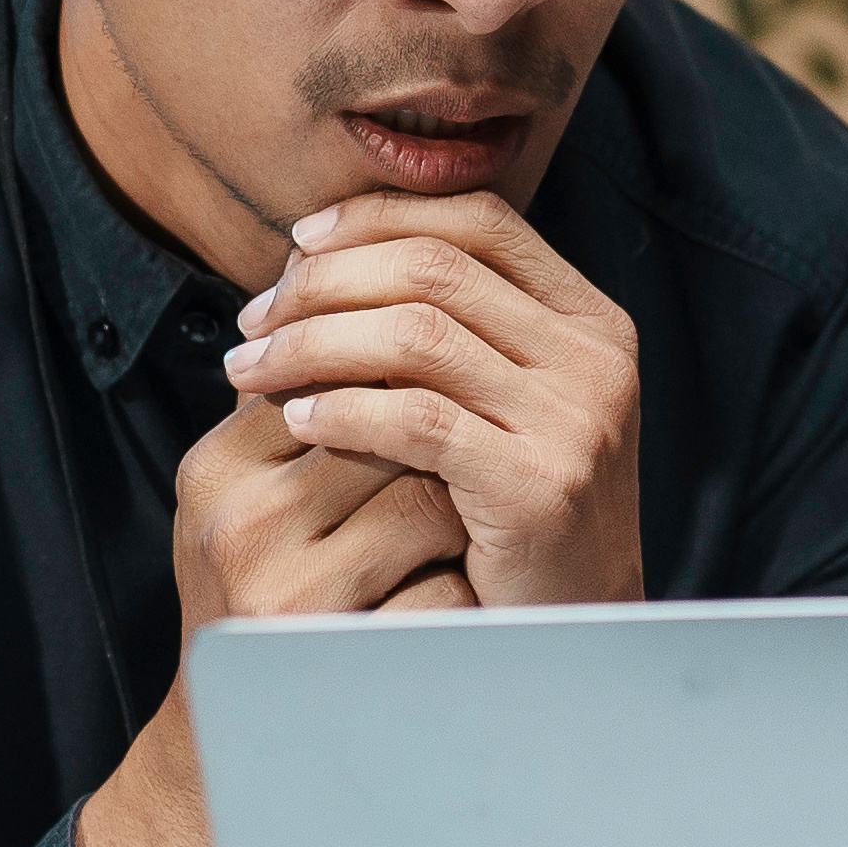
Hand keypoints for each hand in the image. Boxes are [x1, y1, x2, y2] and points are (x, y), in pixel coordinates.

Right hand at [77, 401, 469, 846]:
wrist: (241, 740)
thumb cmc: (271, 603)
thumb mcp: (257, 506)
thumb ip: (301, 421)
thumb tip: (397, 317)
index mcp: (217, 470)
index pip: (339, 379)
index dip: (405, 397)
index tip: (439, 420)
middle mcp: (239, 523)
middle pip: (391, 431)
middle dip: (443, 451)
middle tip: (471, 477)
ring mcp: (283, 593)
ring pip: (428, 503)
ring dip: (466, 518)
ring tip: (464, 539)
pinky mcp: (340, 658)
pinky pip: (447, 593)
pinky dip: (468, 594)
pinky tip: (460, 606)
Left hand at [228, 192, 644, 610]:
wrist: (573, 627)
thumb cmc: (513, 513)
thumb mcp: (501, 402)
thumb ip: (447, 331)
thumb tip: (317, 260)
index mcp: (588, 321)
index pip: (480, 222)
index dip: (379, 219)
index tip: (298, 244)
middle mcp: (594, 358)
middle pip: (436, 270)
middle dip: (326, 284)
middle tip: (255, 319)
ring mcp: (574, 420)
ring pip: (417, 336)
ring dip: (315, 343)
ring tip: (253, 370)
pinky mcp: (538, 485)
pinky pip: (417, 420)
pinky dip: (345, 410)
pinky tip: (297, 420)